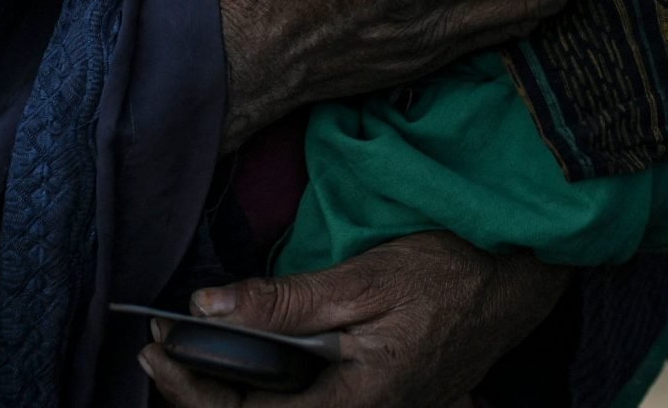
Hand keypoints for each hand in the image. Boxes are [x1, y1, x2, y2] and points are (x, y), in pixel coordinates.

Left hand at [141, 232, 568, 407]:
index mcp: (357, 402)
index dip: (196, 392)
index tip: (157, 348)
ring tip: (182, 352)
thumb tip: (209, 305)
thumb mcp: (364, 279)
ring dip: (225, 392)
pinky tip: (236, 356)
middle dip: (199, 396)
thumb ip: (288, 301)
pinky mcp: (365, 400)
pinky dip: (259, 385)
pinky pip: (300, 405)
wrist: (513, 282)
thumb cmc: (448, 273)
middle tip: (154, 348)